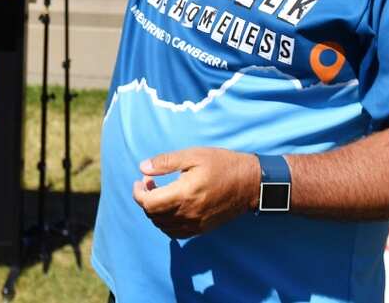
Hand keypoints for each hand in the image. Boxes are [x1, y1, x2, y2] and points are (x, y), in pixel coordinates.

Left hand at [132, 147, 259, 237]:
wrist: (250, 183)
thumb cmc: (222, 165)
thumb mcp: (193, 155)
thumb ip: (166, 162)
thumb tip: (143, 167)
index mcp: (184, 194)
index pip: (149, 203)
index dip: (138, 193)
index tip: (140, 181)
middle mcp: (188, 213)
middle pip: (153, 216)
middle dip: (145, 200)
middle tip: (150, 183)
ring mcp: (195, 224)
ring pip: (162, 226)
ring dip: (155, 212)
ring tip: (160, 194)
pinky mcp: (202, 229)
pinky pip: (175, 233)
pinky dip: (166, 223)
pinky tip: (170, 208)